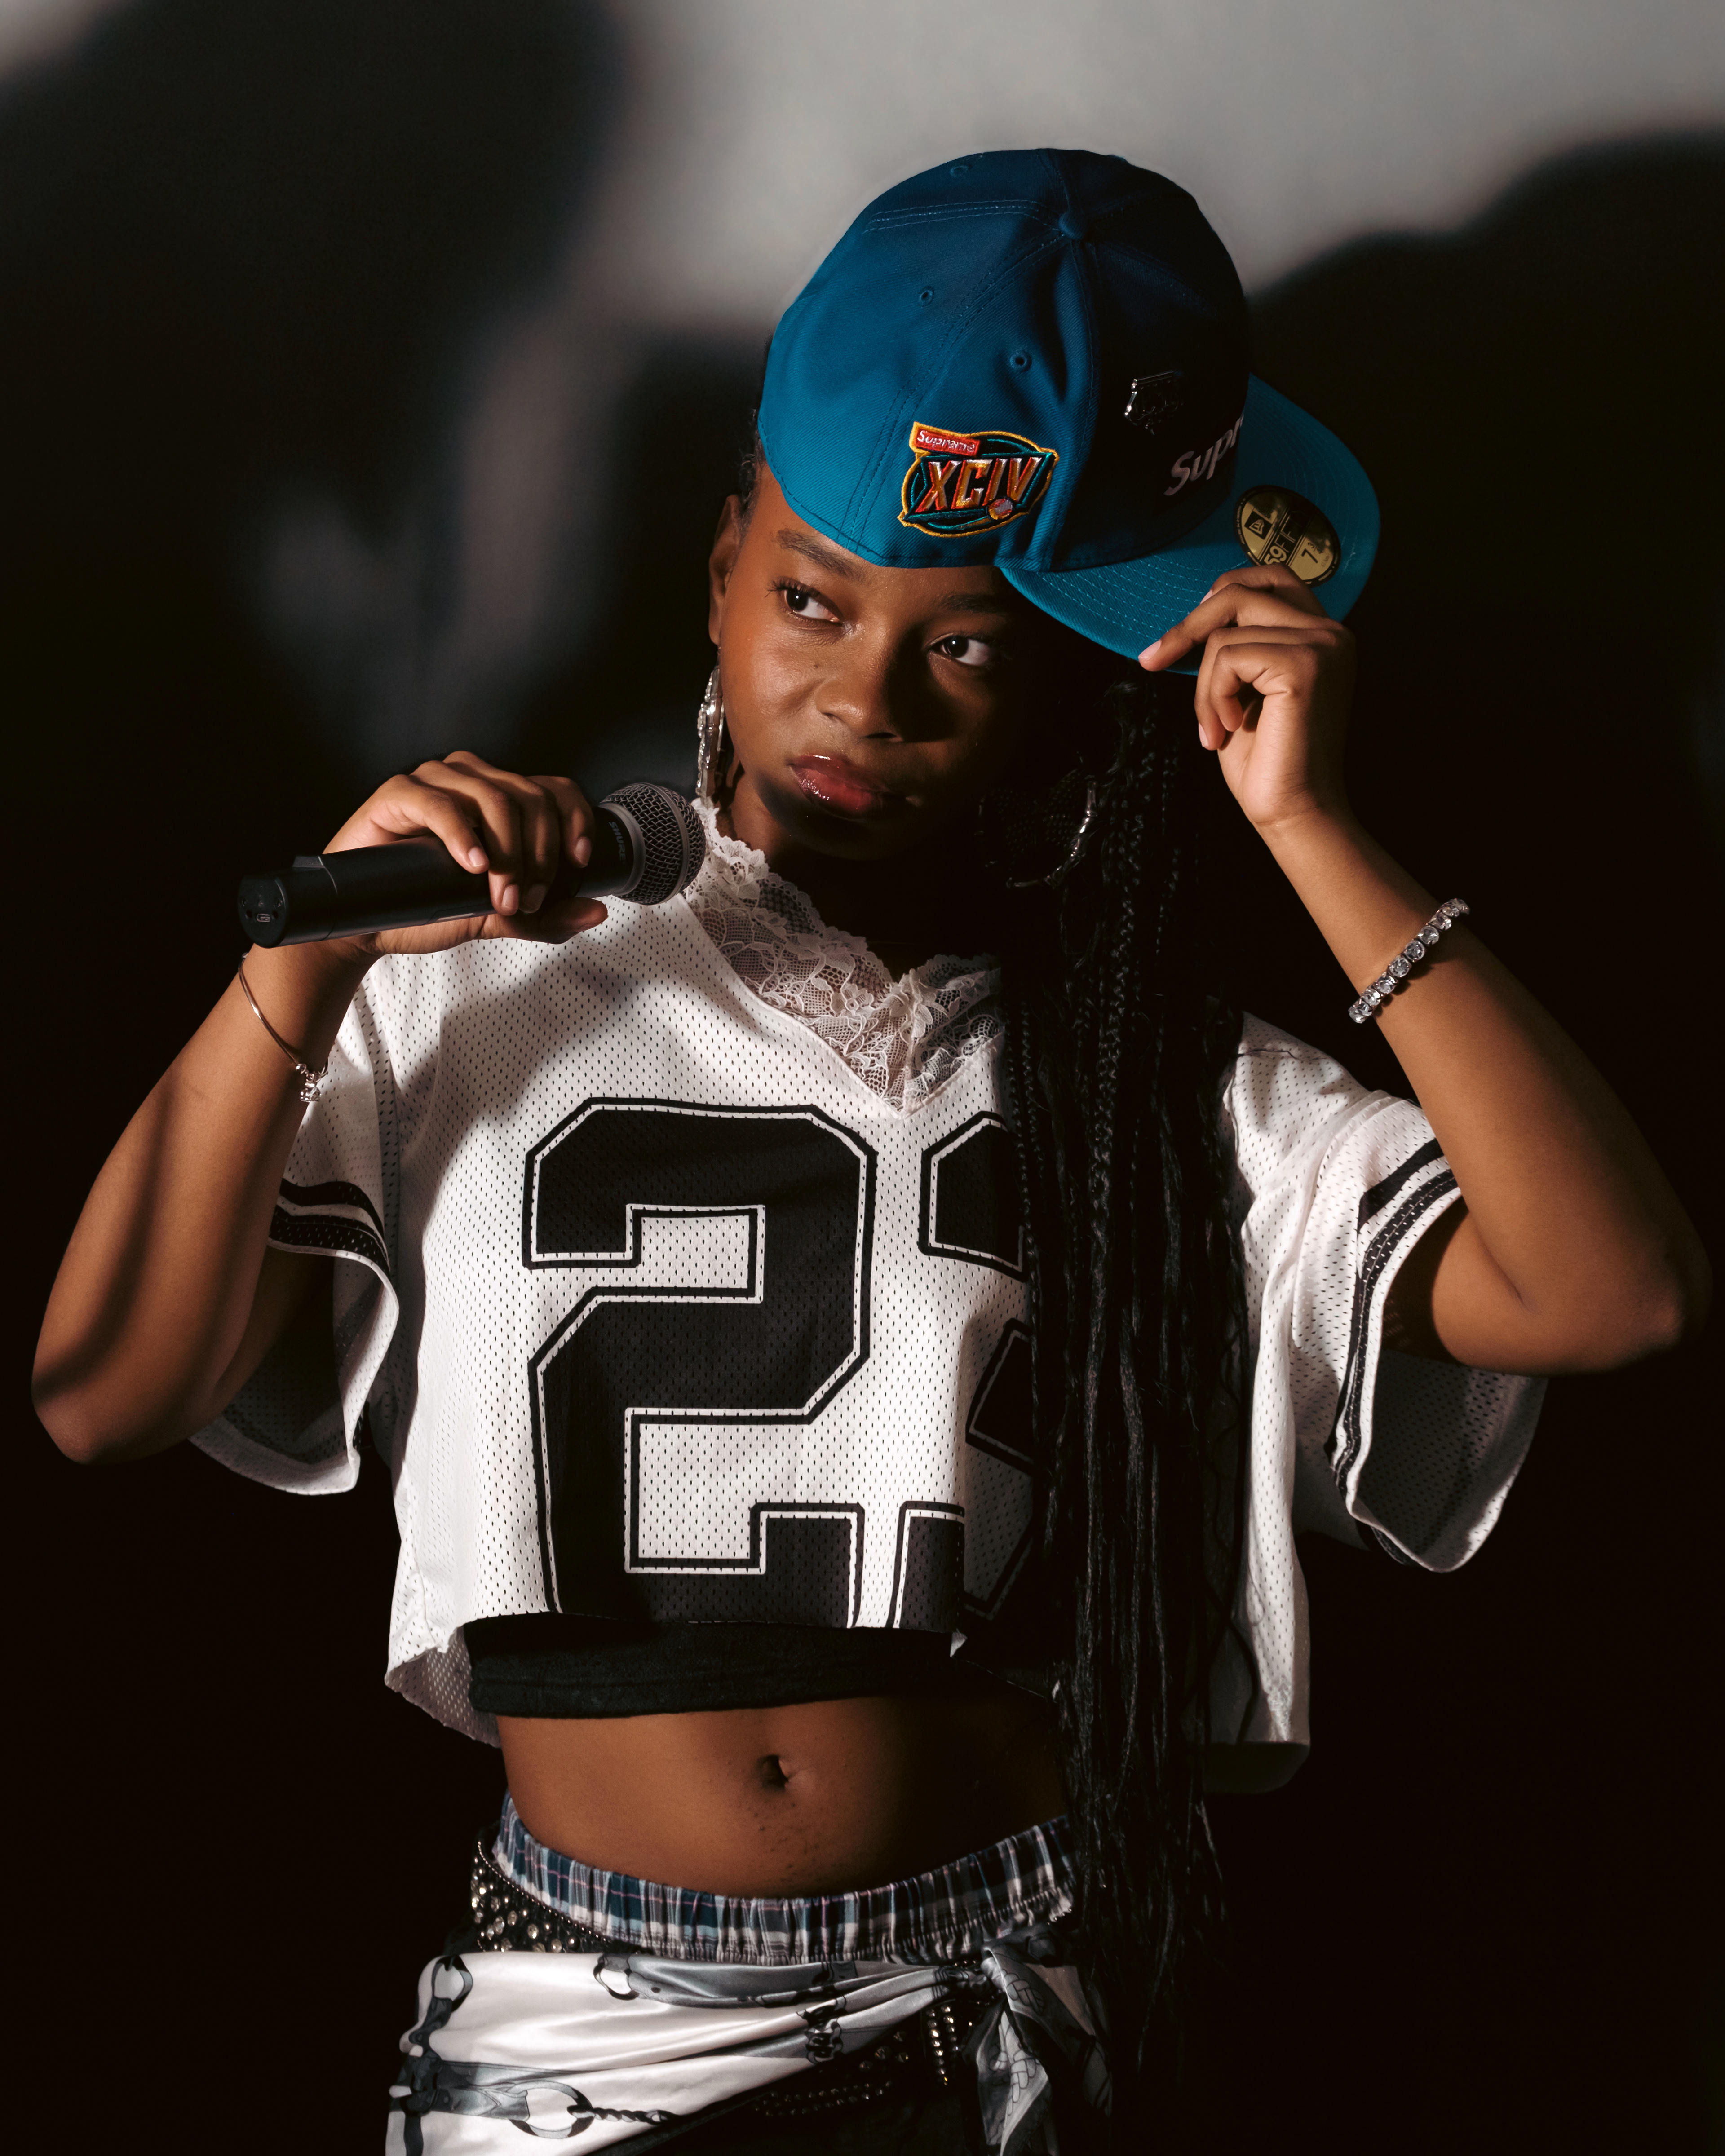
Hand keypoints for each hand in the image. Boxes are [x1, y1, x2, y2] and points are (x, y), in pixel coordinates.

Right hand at [321, 751, 608, 956]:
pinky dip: (463, 835)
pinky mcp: (397, 794)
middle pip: (531, 796)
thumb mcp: (497, 917)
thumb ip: (545, 916)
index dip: (574, 821)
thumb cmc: (428, 909)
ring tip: (500, 896)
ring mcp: (435, 782)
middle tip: (525, 901)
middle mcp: (472, 780)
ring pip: (494, 796)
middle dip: (539, 855)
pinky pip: (440, 802)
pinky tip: (474, 866)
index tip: (576, 864)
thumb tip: (595, 911)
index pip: (556, 789)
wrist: (369, 925)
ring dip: (508, 852)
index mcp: (501, 798)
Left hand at [1139, 565, 1356, 834]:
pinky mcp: (1303, 664)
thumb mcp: (1244, 688)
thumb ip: (1237, 646)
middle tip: (1154, 661)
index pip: (1267, 577)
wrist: (1292, 811)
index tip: (1182, 631)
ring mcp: (1322, 645)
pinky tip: (1228, 730)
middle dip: (1187, 629)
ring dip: (1203, 686)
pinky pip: (1227, 657)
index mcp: (1321, 634)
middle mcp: (1331, 632)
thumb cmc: (1266, 761)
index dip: (1219, 593)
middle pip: (1237, 594)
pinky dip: (1212, 696)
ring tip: (1214, 728)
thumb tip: (1196, 615)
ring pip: (1223, 635)